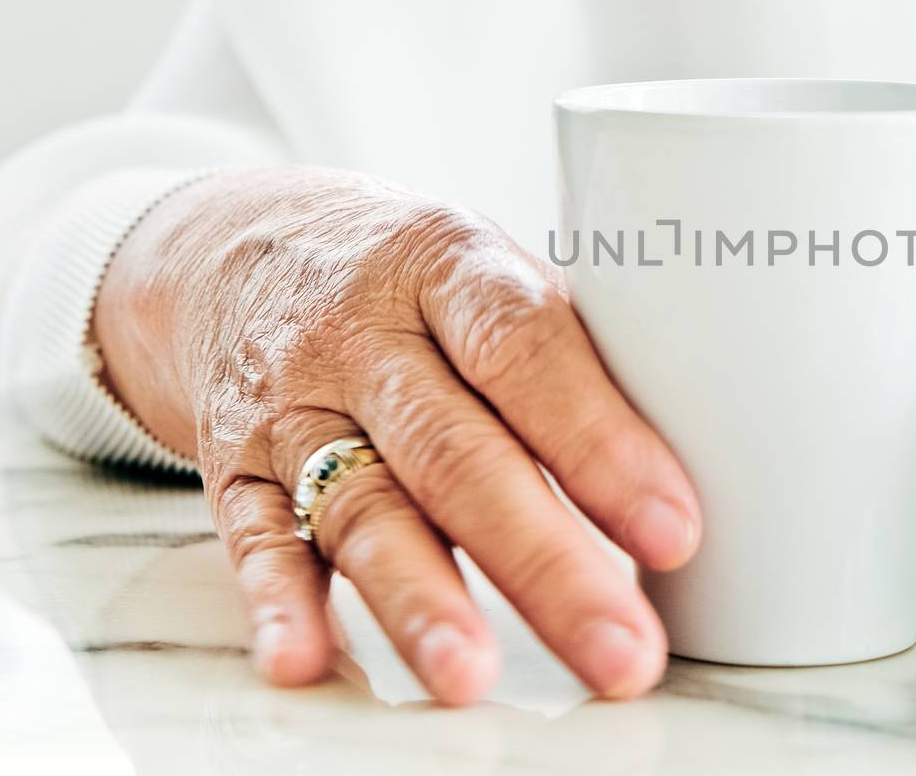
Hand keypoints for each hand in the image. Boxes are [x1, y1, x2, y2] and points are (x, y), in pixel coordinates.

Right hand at [93, 168, 700, 704]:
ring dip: (421, 599)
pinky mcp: (234, 466)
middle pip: (457, 453)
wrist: (233, 244)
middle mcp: (362, 333)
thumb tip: (683, 464)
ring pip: (363, 508)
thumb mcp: (485, 264)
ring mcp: (291, 402)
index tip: (673, 530)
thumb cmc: (405, 271)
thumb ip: (564, 353)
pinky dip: (282, 604)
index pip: (528, 350)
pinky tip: (311, 660)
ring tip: (473, 672)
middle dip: (544, 562)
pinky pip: (255, 538)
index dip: (601, 443)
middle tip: (619, 646)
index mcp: (448, 264)